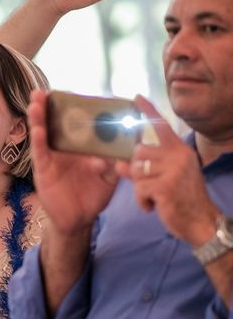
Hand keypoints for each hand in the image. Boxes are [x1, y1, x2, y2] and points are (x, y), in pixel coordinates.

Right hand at [28, 90, 119, 234]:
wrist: (80, 219)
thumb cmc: (93, 195)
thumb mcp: (109, 177)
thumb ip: (115, 162)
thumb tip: (122, 149)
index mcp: (78, 147)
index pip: (72, 123)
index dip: (68, 108)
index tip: (68, 92)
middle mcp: (62, 148)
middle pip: (52, 123)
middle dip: (47, 106)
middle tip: (44, 91)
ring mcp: (51, 158)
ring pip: (42, 133)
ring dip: (37, 117)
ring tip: (36, 101)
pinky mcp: (43, 170)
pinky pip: (40, 153)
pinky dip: (38, 140)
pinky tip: (38, 129)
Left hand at [115, 96, 219, 245]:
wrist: (200, 221)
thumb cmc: (181, 197)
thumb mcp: (165, 177)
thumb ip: (142, 168)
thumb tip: (119, 162)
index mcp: (179, 150)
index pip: (161, 126)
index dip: (148, 111)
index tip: (136, 97)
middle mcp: (178, 156)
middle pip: (138, 152)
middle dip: (136, 171)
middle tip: (149, 184)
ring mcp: (173, 170)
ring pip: (136, 173)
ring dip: (140, 189)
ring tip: (155, 197)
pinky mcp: (166, 187)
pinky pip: (139, 190)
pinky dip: (142, 202)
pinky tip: (154, 206)